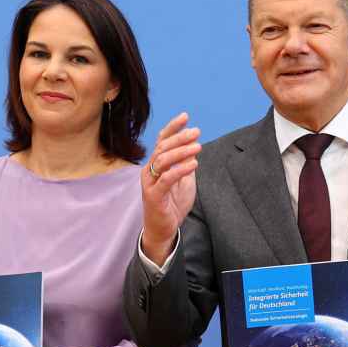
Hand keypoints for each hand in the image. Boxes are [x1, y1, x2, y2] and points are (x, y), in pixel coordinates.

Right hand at [141, 112, 200, 264]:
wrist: (164, 229)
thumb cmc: (172, 204)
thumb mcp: (184, 180)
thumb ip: (186, 163)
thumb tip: (194, 144)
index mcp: (156, 165)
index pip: (162, 141)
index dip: (172, 128)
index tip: (186, 117)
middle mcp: (150, 170)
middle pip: (162, 147)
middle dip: (180, 137)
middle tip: (196, 132)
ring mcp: (150, 182)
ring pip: (162, 160)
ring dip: (181, 151)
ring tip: (198, 147)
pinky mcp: (153, 196)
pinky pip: (166, 179)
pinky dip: (180, 170)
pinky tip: (194, 164)